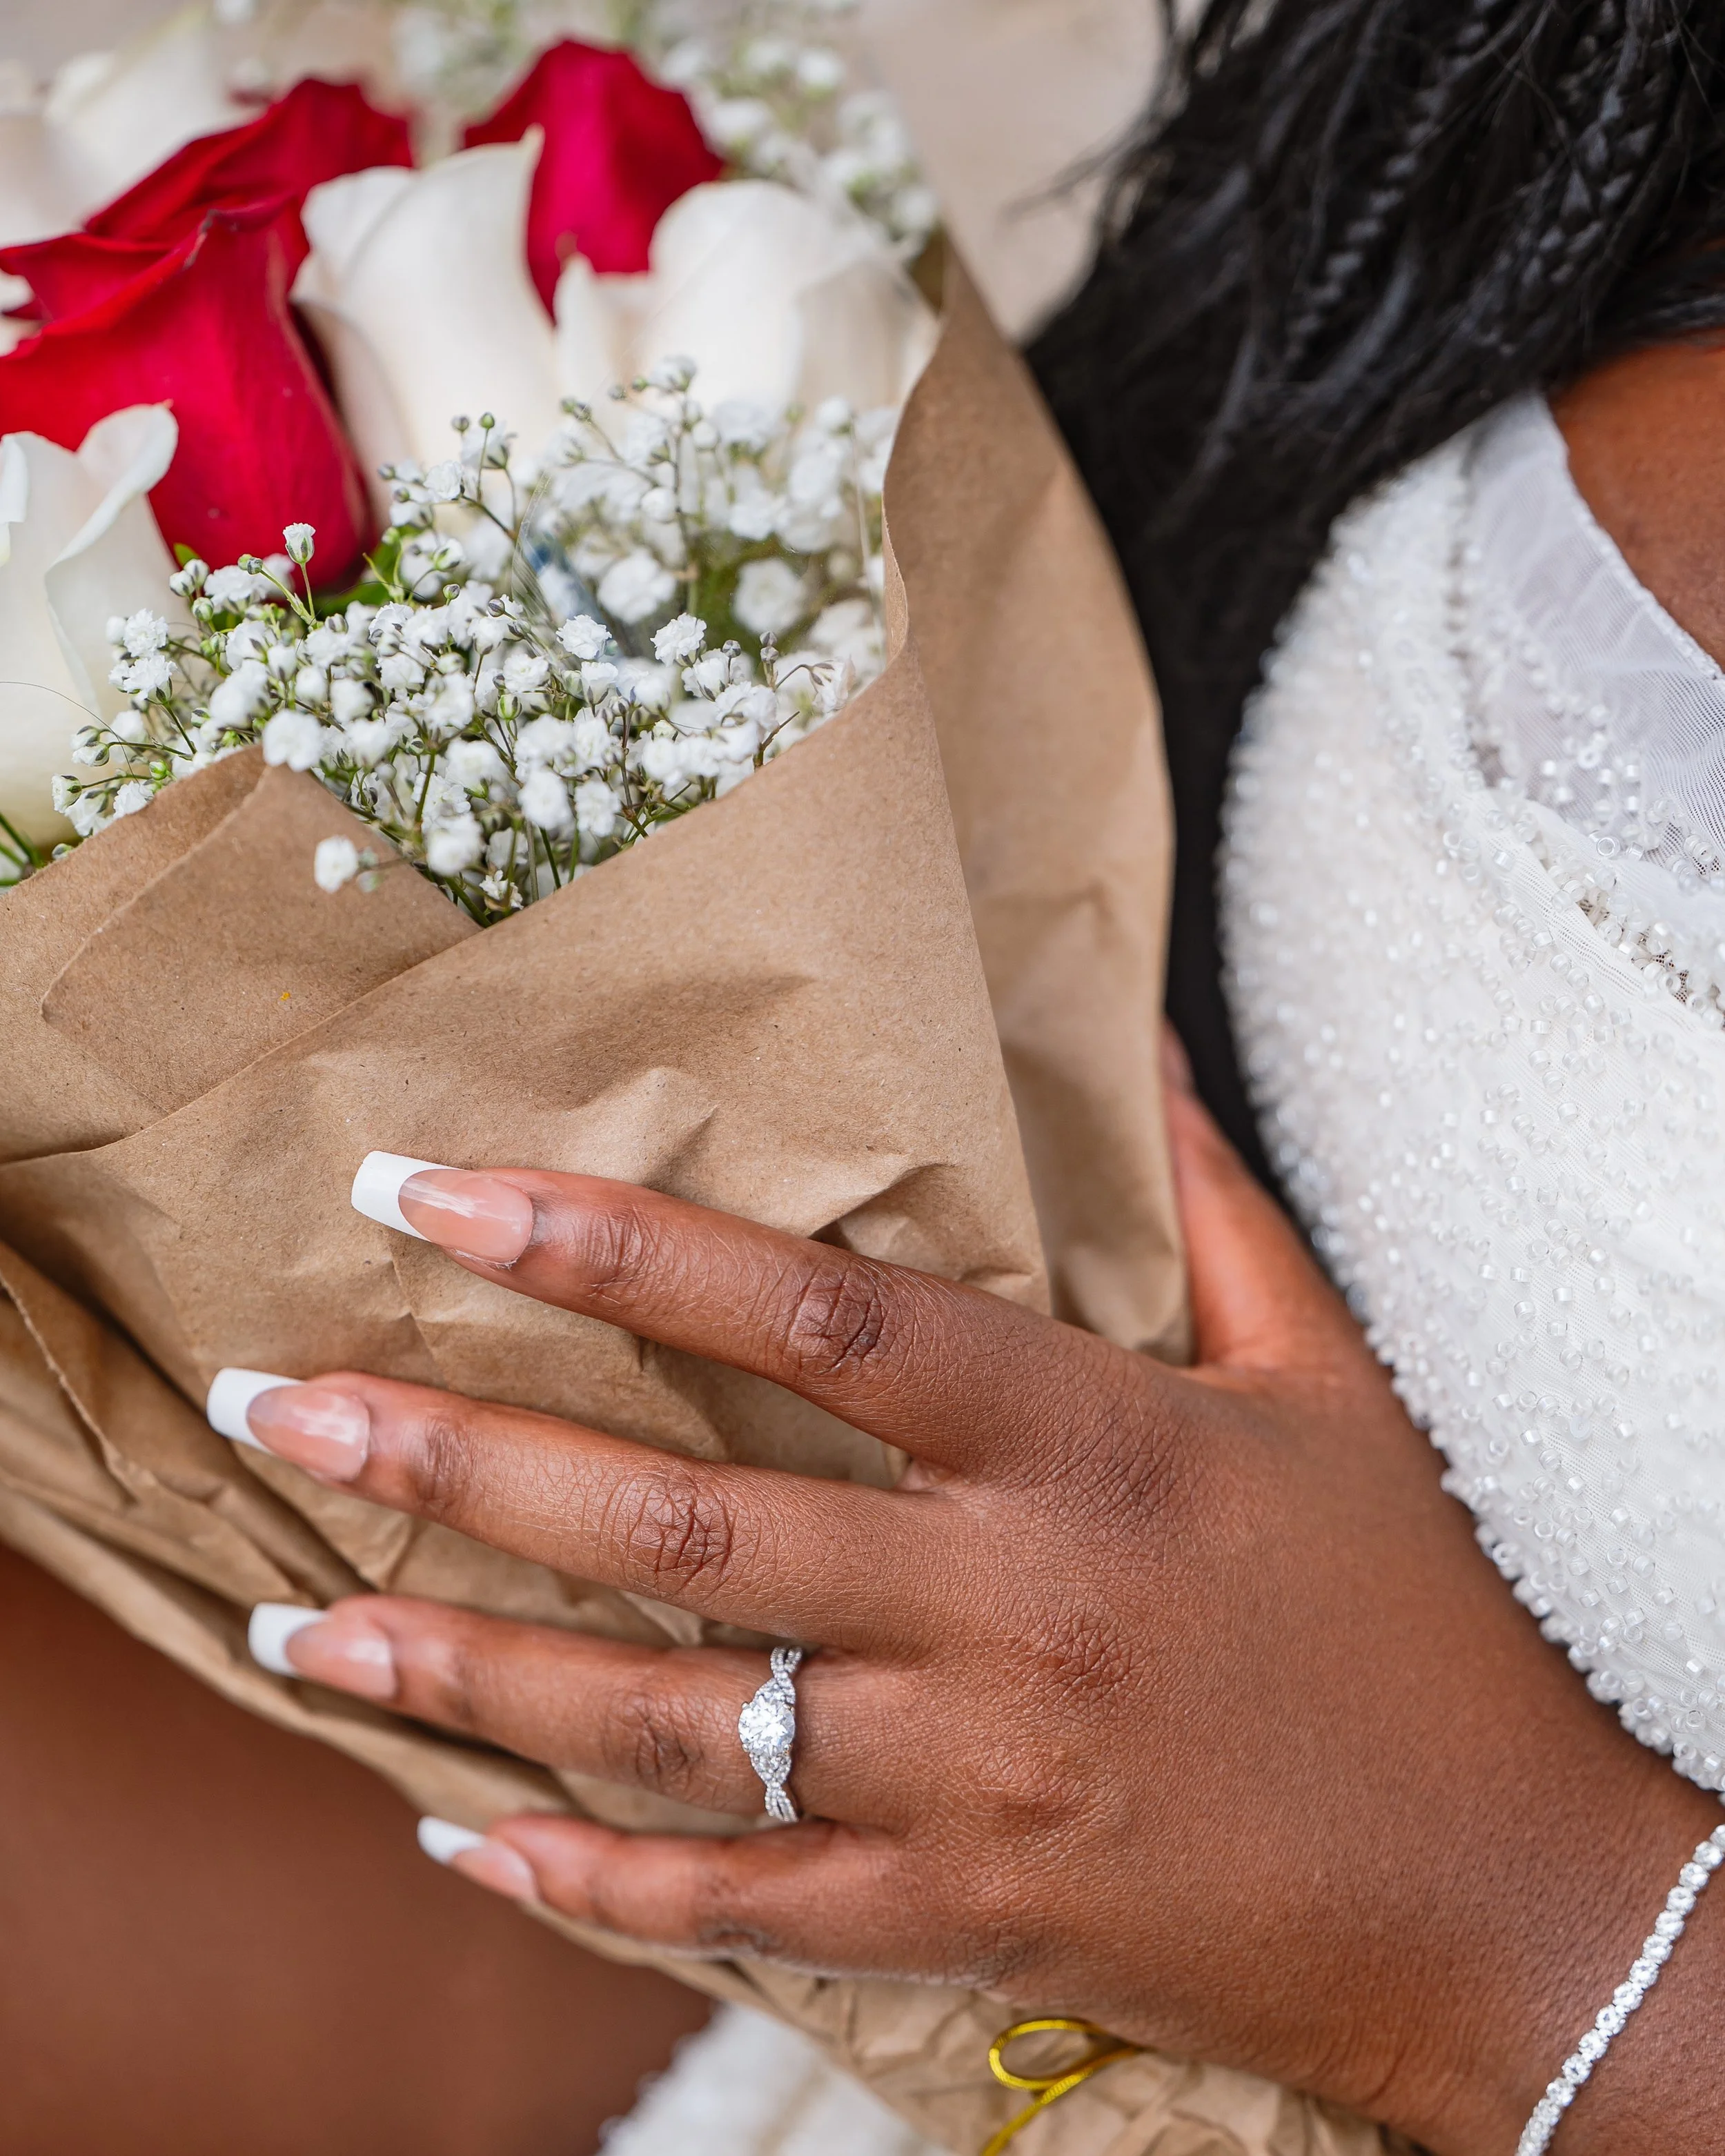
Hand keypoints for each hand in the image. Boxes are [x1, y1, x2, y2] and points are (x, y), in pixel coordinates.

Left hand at [231, 1063, 1724, 2154]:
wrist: (1510, 1907)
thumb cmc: (1412, 1626)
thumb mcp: (1332, 1391)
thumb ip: (1220, 1214)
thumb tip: (1148, 1048)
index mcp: (1090, 1450)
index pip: (815, 1322)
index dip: (616, 1249)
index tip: (444, 1198)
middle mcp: (1012, 1610)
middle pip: (688, 1526)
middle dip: (459, 1455)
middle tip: (283, 1400)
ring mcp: (982, 1783)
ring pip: (674, 1721)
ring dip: (468, 1667)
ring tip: (301, 1622)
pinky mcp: (975, 1921)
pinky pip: (747, 1902)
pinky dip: (596, 1876)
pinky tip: (465, 1837)